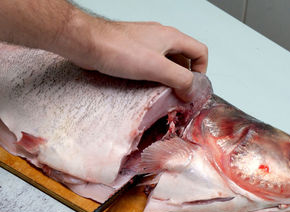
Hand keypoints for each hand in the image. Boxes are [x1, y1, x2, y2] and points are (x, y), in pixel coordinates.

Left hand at [59, 13, 207, 101]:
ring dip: (168, 79)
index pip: (200, 51)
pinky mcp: (133, 52)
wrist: (87, 43)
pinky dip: (154, 77)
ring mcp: (146, 44)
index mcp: (171, 37)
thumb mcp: (156, 67)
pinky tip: (146, 88)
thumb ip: (179, 79)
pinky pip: (151, 66)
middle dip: (184, 78)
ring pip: (167, 63)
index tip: (193, 87)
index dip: (201, 70)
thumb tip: (192, 90)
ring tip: (162, 95)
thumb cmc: (118, 50)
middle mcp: (161, 38)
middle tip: (178, 95)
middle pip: (184, 59)